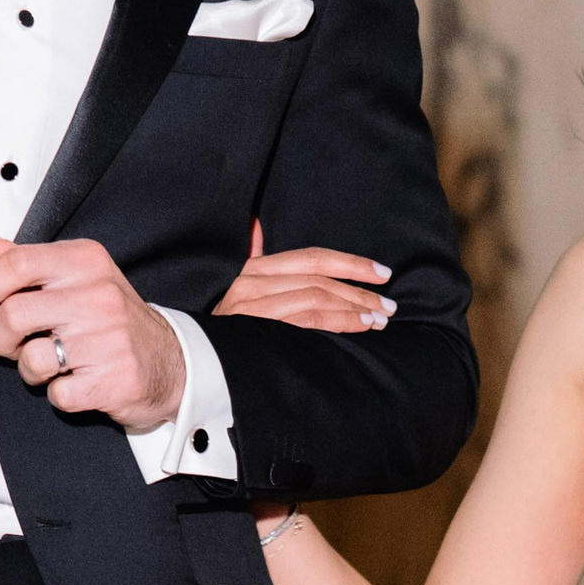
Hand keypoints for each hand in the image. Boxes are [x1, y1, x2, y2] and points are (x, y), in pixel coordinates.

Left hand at [0, 233, 186, 430]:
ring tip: (50, 365)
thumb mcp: (75, 277)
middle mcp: (99, 296)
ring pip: (32, 359)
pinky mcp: (113, 381)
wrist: (171, 362)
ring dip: (29, 370)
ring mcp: (108, 340)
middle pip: (13, 314)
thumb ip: (26, 262)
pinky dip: (59, 394)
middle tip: (9, 345)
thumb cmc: (111, 319)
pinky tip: (76, 382)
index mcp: (85, 262)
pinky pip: (58, 394)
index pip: (16, 263)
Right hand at [212, 218, 394, 332]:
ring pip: (317, 298)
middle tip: (389, 304)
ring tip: (380, 318)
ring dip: (355, 308)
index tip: (381, 273)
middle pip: (320, 278)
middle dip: (360, 290)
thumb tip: (255, 224)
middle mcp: (253, 282)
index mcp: (255, 268)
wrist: (194, 361)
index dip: (350, 263)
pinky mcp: (259, 329)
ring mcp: (254, 306)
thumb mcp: (241, 290)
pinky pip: (309, 321)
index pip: (312, 258)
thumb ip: (254, 258)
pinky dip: (340, 322)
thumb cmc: (228, 329)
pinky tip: (361, 326)